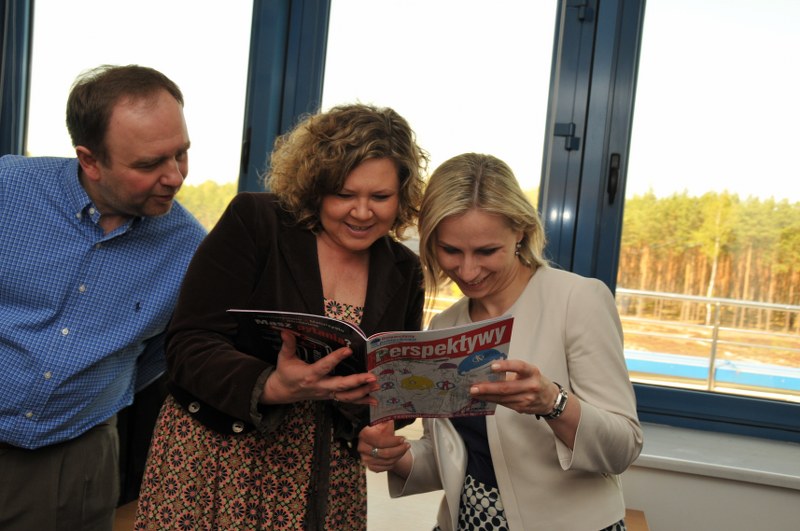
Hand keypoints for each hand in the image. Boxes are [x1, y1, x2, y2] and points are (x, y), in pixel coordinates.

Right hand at [260, 330, 378, 404]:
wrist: (282, 392)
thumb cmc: (285, 373)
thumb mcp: (284, 358)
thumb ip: (288, 345)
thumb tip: (286, 330)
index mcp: (309, 375)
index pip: (324, 366)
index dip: (336, 358)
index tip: (348, 350)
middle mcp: (320, 386)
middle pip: (340, 385)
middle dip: (357, 381)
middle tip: (372, 377)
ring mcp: (326, 393)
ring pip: (346, 395)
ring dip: (363, 392)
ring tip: (376, 385)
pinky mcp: (330, 397)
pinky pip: (346, 400)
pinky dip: (361, 401)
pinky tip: (374, 400)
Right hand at [358, 421, 409, 472]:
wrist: (373, 437)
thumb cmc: (379, 428)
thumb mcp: (382, 422)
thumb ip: (386, 423)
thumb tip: (391, 422)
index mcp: (364, 435)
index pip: (380, 441)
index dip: (393, 441)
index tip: (403, 439)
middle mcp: (362, 448)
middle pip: (384, 453)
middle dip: (399, 450)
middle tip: (407, 445)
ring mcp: (365, 458)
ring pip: (386, 461)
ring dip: (398, 456)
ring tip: (404, 449)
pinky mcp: (369, 466)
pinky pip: (384, 468)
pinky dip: (393, 463)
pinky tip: (398, 456)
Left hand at [469, 359, 558, 415]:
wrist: (550, 400)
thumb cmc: (535, 381)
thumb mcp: (529, 372)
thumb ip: (513, 370)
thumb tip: (489, 369)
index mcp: (532, 372)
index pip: (519, 367)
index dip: (506, 366)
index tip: (492, 366)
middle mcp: (531, 386)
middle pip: (506, 387)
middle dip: (488, 388)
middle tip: (474, 387)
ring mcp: (526, 399)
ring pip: (502, 398)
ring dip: (486, 396)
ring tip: (474, 392)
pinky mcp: (521, 408)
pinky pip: (503, 404)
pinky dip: (491, 400)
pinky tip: (482, 398)